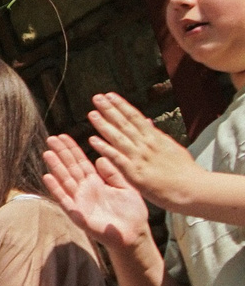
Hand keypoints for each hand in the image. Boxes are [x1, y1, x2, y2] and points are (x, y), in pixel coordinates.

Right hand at [44, 132, 152, 249]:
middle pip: (70, 168)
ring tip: (47, 153)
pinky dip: (56, 189)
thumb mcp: (126, 187)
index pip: (81, 162)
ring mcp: (80, 201)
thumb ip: (114, 174)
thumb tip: (101, 158)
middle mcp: (85, 190)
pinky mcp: (78, 214)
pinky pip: (65, 200)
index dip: (72, 150)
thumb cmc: (132, 213)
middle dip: (61, 154)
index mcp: (97, 182)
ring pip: (65, 181)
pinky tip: (47, 177)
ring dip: (55, 167)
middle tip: (51, 138)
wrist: (134, 235)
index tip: (63, 136)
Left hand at [86, 92, 197, 207]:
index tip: (110, 95)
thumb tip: (148, 123)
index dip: (122, 106)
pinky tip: (93, 140)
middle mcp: (147, 145)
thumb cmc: (185, 173)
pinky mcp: (135, 172)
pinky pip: (116, 158)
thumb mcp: (172, 148)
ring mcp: (140, 158)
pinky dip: (104, 148)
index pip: (135, 118)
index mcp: (156, 138)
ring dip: (104, 125)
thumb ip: (157, 136)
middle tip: (96, 97)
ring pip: (118, 137)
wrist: (194, 189)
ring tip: (91, 114)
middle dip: (110, 110)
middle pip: (125, 124)